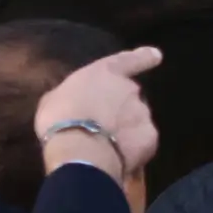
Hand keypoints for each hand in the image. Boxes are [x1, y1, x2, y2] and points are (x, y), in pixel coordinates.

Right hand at [35, 45, 162, 180]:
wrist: (80, 150)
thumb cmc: (59, 118)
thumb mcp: (56, 99)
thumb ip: (74, 95)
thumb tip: (76, 102)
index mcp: (106, 72)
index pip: (129, 60)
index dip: (143, 57)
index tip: (156, 55)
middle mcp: (130, 89)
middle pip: (131, 96)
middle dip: (121, 108)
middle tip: (104, 125)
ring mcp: (143, 114)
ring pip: (138, 120)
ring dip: (127, 129)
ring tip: (107, 144)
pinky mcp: (151, 139)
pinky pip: (143, 142)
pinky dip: (134, 148)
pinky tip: (118, 156)